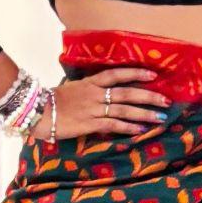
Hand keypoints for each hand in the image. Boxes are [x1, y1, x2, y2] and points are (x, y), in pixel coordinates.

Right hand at [45, 68, 168, 139]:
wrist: (35, 112)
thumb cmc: (52, 101)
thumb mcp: (72, 88)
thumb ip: (89, 89)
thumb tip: (106, 91)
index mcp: (89, 83)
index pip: (116, 74)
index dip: (135, 73)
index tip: (153, 73)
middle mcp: (94, 94)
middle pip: (126, 93)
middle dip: (148, 96)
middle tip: (166, 99)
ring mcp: (93, 109)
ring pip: (124, 109)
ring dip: (144, 113)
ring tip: (161, 116)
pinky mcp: (89, 123)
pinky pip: (113, 124)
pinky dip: (128, 126)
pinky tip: (141, 129)